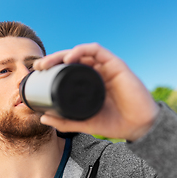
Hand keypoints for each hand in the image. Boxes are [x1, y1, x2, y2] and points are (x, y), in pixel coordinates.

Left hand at [33, 43, 158, 140]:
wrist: (139, 127)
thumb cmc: (115, 123)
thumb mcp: (84, 123)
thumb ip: (65, 121)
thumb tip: (43, 118)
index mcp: (89, 84)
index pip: (68, 70)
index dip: (52, 69)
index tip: (37, 74)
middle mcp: (96, 73)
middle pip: (72, 59)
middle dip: (53, 59)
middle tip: (38, 66)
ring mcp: (106, 68)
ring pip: (82, 52)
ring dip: (63, 54)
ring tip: (49, 62)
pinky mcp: (116, 64)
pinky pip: (97, 51)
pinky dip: (81, 51)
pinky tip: (69, 58)